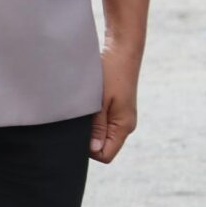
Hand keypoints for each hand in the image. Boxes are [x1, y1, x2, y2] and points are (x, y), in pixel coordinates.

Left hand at [89, 47, 139, 163]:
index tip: (79, 132)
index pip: (105, 155)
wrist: (122, 51)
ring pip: (103, 136)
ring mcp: (122, 118)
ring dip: (91, 128)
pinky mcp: (118, 110)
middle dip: (89, 139)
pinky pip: (105, 124)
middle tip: (80, 120)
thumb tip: (94, 150)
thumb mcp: (100, 101)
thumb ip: (98, 127)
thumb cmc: (112, 73)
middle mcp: (126, 125)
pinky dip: (95, 119)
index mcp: (124, 126)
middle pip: (103, 147)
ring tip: (86, 109)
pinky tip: (90, 105)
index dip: (89, 150)